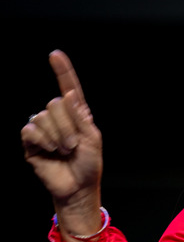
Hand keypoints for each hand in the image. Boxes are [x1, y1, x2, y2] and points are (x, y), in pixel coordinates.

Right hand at [21, 50, 103, 236]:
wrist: (77, 186)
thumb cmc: (89, 164)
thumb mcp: (93, 140)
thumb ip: (81, 118)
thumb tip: (67, 95)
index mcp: (77, 114)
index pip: (69, 88)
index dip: (62, 71)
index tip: (55, 55)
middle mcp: (59, 117)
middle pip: (55, 104)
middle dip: (68, 127)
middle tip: (74, 146)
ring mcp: (44, 128)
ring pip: (44, 117)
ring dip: (57, 137)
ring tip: (64, 151)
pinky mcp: (31, 141)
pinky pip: (31, 130)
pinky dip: (43, 141)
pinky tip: (50, 152)